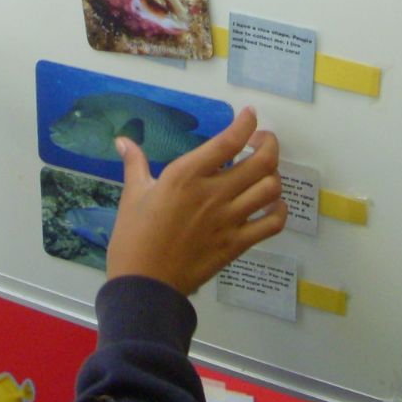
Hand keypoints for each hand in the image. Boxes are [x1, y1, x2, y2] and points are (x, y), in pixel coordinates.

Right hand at [106, 107, 286, 294]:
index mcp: (187, 175)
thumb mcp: (133, 195)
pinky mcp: (237, 244)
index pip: (229, 140)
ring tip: (264, 173)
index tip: (250, 115)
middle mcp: (214, 193)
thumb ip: (135, 163)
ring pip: (270, 188)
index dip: (246, 123)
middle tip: (262, 142)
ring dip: (273, 175)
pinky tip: (271, 205)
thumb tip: (123, 140)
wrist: (144, 286)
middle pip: (261, 161)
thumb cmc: (134, 238)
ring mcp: (229, 220)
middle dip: (269, 144)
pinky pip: (272, 223)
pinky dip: (279, 210)